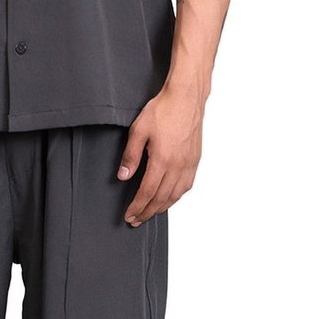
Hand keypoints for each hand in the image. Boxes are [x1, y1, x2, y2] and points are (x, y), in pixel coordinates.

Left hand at [118, 88, 203, 224]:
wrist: (186, 98)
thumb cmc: (163, 110)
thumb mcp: (139, 130)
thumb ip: (130, 155)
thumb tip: (123, 176)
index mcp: (162, 160)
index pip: (147, 192)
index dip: (137, 207)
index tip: (129, 216)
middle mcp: (178, 165)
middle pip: (161, 198)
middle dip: (147, 212)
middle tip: (136, 220)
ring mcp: (189, 164)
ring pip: (176, 195)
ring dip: (162, 208)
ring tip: (150, 213)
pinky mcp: (195, 160)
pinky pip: (186, 186)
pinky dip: (176, 197)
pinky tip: (169, 198)